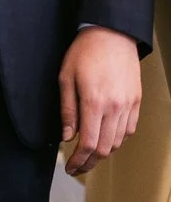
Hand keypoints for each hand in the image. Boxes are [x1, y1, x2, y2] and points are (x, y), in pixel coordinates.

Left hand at [59, 27, 141, 175]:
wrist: (112, 34)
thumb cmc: (85, 52)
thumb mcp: (65, 78)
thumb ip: (67, 110)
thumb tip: (67, 136)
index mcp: (94, 102)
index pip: (88, 144)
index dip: (79, 161)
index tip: (70, 167)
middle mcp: (115, 107)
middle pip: (105, 148)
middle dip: (90, 162)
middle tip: (78, 167)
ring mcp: (128, 105)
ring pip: (118, 141)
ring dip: (104, 153)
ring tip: (90, 155)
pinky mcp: (136, 101)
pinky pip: (129, 129)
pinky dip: (118, 139)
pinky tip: (106, 138)